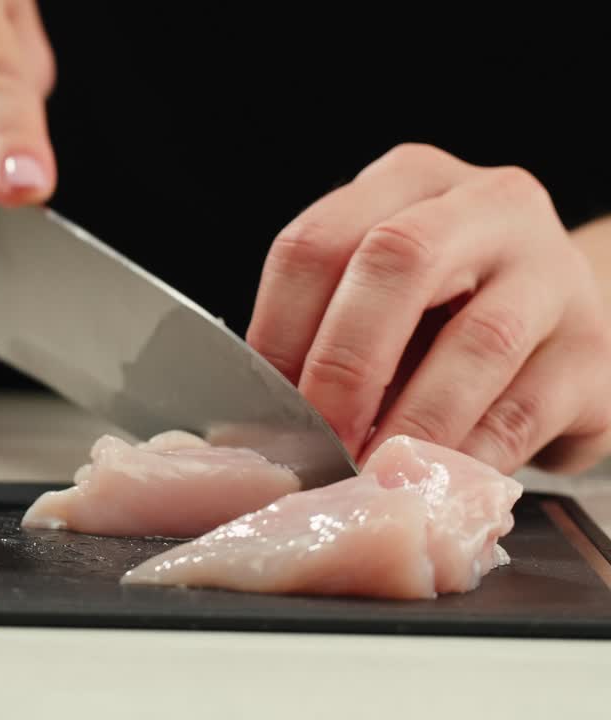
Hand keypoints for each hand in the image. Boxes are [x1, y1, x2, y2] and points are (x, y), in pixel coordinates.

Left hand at [246, 143, 610, 474]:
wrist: (569, 330)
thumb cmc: (444, 315)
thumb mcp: (378, 297)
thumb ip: (325, 329)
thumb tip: (265, 416)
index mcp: (407, 181)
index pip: (319, 240)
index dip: (280, 328)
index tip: (264, 403)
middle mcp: (486, 204)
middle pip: (397, 259)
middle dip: (345, 362)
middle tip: (320, 438)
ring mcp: (553, 270)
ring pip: (477, 339)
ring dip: (411, 420)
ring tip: (371, 471)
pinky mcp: (596, 351)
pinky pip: (524, 411)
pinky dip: (468, 456)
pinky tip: (433, 482)